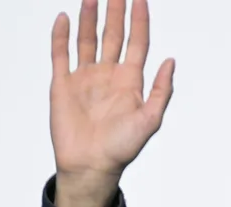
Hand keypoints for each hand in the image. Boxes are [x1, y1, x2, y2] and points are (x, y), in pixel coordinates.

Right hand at [50, 0, 174, 206]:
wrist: (90, 166)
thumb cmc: (121, 149)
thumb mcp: (150, 120)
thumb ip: (161, 90)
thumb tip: (170, 61)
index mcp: (129, 81)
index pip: (137, 41)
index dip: (139, 19)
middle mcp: (107, 75)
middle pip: (113, 34)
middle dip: (115, 11)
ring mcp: (84, 78)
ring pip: (87, 39)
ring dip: (89, 18)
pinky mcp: (63, 85)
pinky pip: (61, 55)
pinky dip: (60, 36)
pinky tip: (63, 18)